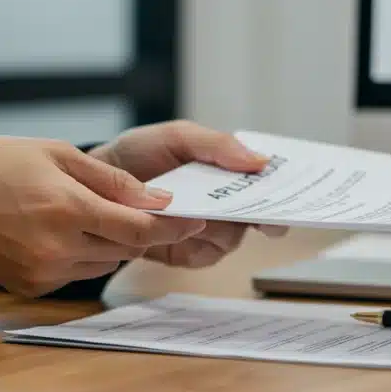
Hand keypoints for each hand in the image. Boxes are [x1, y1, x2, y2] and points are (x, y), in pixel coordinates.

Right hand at [0, 137, 206, 296]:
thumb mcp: (56, 153)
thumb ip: (112, 180)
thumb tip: (158, 200)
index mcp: (68, 209)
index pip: (141, 229)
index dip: (173, 225)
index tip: (196, 218)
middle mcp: (58, 248)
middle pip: (127, 248)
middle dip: (141, 229)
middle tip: (148, 208)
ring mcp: (43, 273)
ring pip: (104, 262)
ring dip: (112, 241)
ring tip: (89, 212)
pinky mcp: (30, 288)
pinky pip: (77, 273)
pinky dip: (83, 253)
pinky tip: (60, 229)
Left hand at [89, 120, 288, 267]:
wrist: (95, 184)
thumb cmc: (138, 154)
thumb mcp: (177, 137)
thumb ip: (217, 145)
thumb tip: (259, 160)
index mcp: (230, 170)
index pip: (271, 182)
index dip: (287, 189)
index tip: (295, 192)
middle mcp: (227, 203)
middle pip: (260, 215)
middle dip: (257, 212)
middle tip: (246, 203)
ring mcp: (210, 230)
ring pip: (233, 236)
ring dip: (213, 224)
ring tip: (187, 208)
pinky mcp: (190, 252)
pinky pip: (206, 254)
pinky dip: (191, 241)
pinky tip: (174, 227)